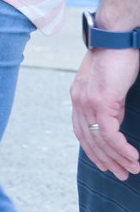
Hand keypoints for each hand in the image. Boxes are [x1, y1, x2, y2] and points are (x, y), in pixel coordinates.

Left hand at [72, 47, 139, 177]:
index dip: (93, 149)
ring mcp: (87, 101)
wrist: (117, 36)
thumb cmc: (117, 57)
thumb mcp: (110, 85)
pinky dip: (121, 148)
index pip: (81, 130)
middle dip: (106, 160)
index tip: (106, 164)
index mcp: (77, 96)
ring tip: (132, 170)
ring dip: (117, 157)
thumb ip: (109, 103)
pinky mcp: (101, 100)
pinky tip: (133, 156)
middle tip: (122, 174)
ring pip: (100, 139)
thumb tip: (115, 119)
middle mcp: (78, 100)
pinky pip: (110, 132)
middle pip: (88, 139)